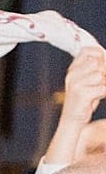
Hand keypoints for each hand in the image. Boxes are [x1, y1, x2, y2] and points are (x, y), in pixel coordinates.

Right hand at [45, 45, 105, 164]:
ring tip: (98, 92)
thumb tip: (105, 55)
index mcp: (72, 69)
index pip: (88, 51)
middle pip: (98, 62)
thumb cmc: (84, 101)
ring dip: (104, 84)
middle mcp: (72, 74)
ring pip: (100, 75)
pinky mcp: (81, 94)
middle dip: (104, 71)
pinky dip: (103, 93)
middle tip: (101, 82)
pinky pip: (102, 88)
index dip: (100, 54)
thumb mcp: (88, 80)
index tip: (103, 65)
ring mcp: (75, 84)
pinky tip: (97, 98)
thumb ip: (96, 67)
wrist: (72, 122)